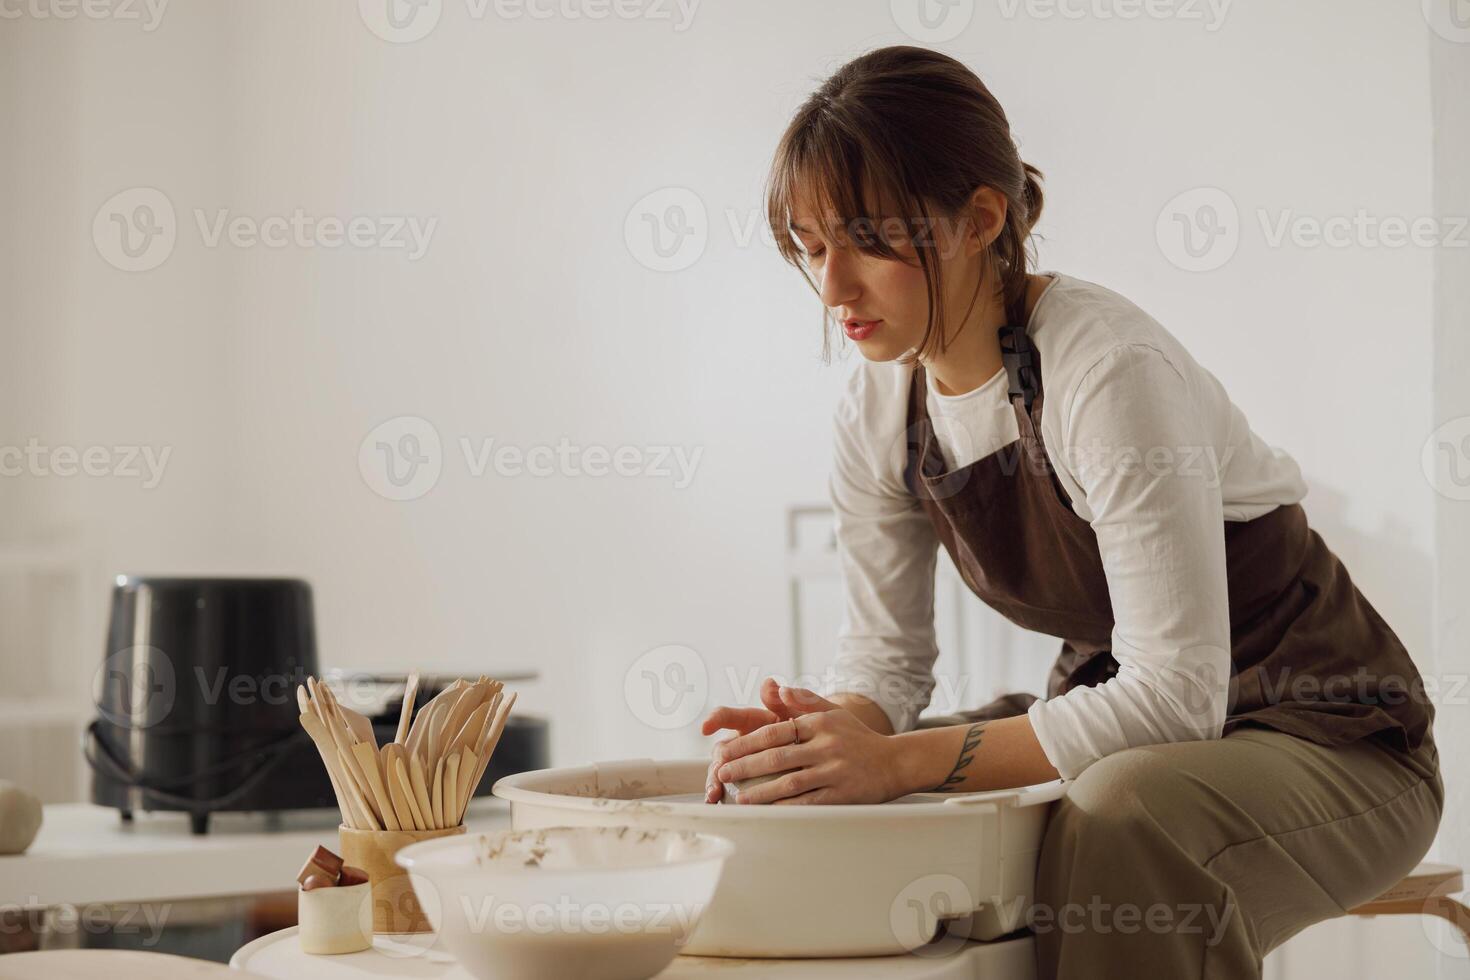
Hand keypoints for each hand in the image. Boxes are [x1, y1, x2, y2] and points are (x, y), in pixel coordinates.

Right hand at [699, 677, 808, 802]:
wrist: (831, 750)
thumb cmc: (817, 729)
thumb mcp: (808, 712)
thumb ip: (790, 698)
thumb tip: (771, 684)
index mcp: (754, 721)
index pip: (728, 716)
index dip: (715, 719)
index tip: (706, 727)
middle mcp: (745, 741)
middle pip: (722, 749)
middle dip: (717, 762)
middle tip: (718, 774)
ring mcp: (746, 762)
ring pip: (722, 770)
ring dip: (715, 782)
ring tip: (714, 795)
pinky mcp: (750, 781)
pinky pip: (734, 789)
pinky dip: (725, 797)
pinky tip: (721, 805)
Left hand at [703, 679, 903, 804]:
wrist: (895, 762)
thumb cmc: (858, 738)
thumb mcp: (834, 712)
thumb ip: (804, 701)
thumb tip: (777, 689)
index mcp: (820, 724)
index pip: (774, 732)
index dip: (746, 743)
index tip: (724, 751)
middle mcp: (826, 746)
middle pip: (777, 757)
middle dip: (744, 767)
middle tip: (721, 774)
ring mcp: (834, 771)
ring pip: (789, 783)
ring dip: (760, 791)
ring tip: (739, 797)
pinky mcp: (843, 794)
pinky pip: (808, 803)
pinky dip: (786, 808)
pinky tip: (769, 812)